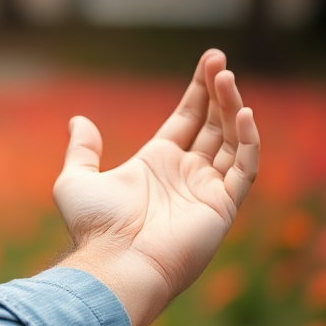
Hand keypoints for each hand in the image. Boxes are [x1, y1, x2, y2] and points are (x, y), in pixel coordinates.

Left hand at [53, 49, 259, 325]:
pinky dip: (249, 143)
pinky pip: (244, 169)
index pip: (188, 119)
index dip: (199, 91)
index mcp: (156, 163)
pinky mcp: (223, 206)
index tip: (209, 62)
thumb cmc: (95, 228)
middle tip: (220, 61)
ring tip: (228, 78)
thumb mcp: (76, 180)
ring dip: (233, 108)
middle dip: (219, 92)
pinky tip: (245, 115)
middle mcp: (185, 174)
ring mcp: (206, 190)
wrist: (114, 263)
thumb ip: (82, 150)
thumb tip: (79, 120)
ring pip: (231, 140)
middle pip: (212, 124)